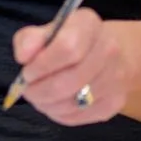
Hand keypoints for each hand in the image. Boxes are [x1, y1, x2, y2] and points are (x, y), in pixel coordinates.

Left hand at [11, 10, 134, 125]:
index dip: (42, 65)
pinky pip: (81, 116)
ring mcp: (116, 77)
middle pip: (70, 80)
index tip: (27, 73)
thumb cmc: (69, 40)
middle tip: (28, 91)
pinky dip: (61, 115)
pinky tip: (54, 105)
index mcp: (88, 24)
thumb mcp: (46, 32)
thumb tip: (24, 56)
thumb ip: (29, 40)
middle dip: (41, 91)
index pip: (67, 47)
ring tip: (39, 98)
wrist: (107, 53)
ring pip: (74, 102)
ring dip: (48, 105)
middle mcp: (109, 49)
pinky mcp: (116, 101)